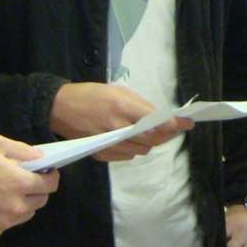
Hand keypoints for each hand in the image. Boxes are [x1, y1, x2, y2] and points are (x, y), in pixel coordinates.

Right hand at [0, 134, 59, 237]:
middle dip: (38, 190)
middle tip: (26, 182)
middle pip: (41, 201)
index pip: (50, 185)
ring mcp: (5, 221)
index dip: (51, 177)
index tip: (47, 172)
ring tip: (10, 194)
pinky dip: (7, 215)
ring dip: (25, 204)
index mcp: (21, 183)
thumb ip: (23, 150)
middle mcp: (17, 205)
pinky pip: (9, 223)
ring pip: (27, 214)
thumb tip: (40, 157)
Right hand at [50, 82, 191, 160]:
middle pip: (152, 139)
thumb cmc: (90, 94)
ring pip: (142, 150)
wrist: (59, 108)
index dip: (174, 124)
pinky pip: (128, 155)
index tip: (187, 123)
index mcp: (122, 108)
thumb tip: (160, 117)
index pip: (156, 121)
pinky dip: (136, 148)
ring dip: (152, 142)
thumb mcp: (117, 91)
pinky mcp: (102, 154)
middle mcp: (117, 128)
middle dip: (167, 134)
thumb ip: (140, 105)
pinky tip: (135, 139)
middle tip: (175, 128)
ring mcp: (109, 144)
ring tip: (155, 133)